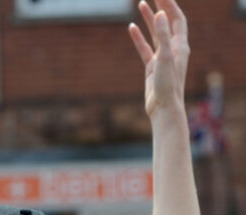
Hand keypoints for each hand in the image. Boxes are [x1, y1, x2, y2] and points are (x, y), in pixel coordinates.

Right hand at [128, 0, 189, 117]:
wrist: (163, 107)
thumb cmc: (168, 84)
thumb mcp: (165, 57)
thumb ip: (162, 35)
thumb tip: (161, 13)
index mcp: (180, 45)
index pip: (177, 19)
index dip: (170, 5)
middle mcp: (173, 49)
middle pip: (167, 22)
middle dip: (160, 7)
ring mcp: (162, 57)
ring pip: (155, 33)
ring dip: (149, 18)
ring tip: (141, 4)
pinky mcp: (152, 67)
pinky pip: (144, 48)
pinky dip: (138, 37)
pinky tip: (131, 28)